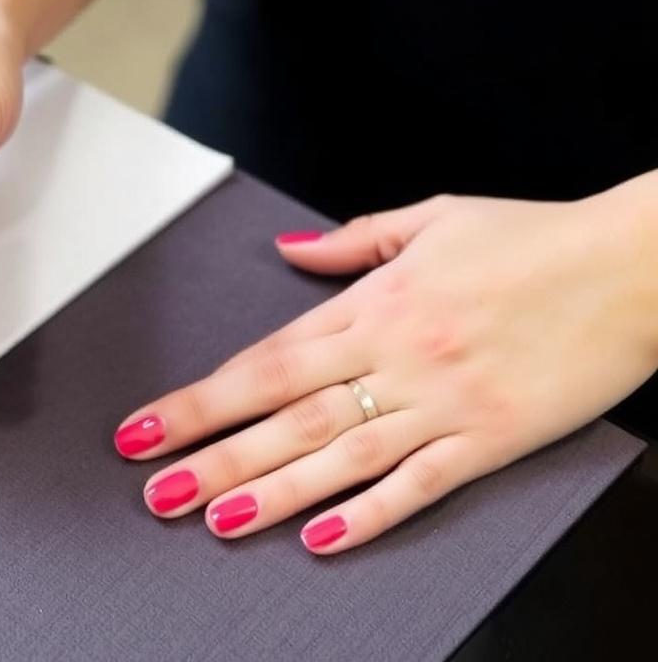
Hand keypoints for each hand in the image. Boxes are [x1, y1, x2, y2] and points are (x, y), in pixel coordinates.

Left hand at [114, 189, 657, 553]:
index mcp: (377, 301)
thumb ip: (353, 240)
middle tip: (153, 489)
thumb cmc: (533, 238)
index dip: (199, 396)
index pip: (266, 358)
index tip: (146, 424)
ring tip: (211, 519)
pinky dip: (371, 513)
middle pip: (286, 411)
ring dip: (271, 489)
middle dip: (211, 451)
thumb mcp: (434, 217)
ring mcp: (444, 399)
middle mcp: (398, 352)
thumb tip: (287, 250)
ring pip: (340, 453)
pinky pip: (422, 482)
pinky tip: (321, 539)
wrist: (637, 261)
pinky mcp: (493, 437)